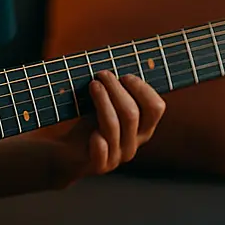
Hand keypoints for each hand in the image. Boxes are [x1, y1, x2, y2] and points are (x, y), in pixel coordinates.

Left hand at [54, 70, 165, 187]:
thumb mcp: (107, 103)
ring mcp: (118, 156)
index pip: (156, 107)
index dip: (141, 88)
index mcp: (143, 127)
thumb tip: (120, 59)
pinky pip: (103, 155)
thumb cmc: (89, 122)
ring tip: (93, 85)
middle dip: (116, 89)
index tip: (124, 75)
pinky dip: (99, 144)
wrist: (68, 152)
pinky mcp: (99, 166)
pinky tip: (92, 134)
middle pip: (132, 113)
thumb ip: (118, 88)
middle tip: (102, 74)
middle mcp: (134, 143)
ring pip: (114, 127)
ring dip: (103, 101)